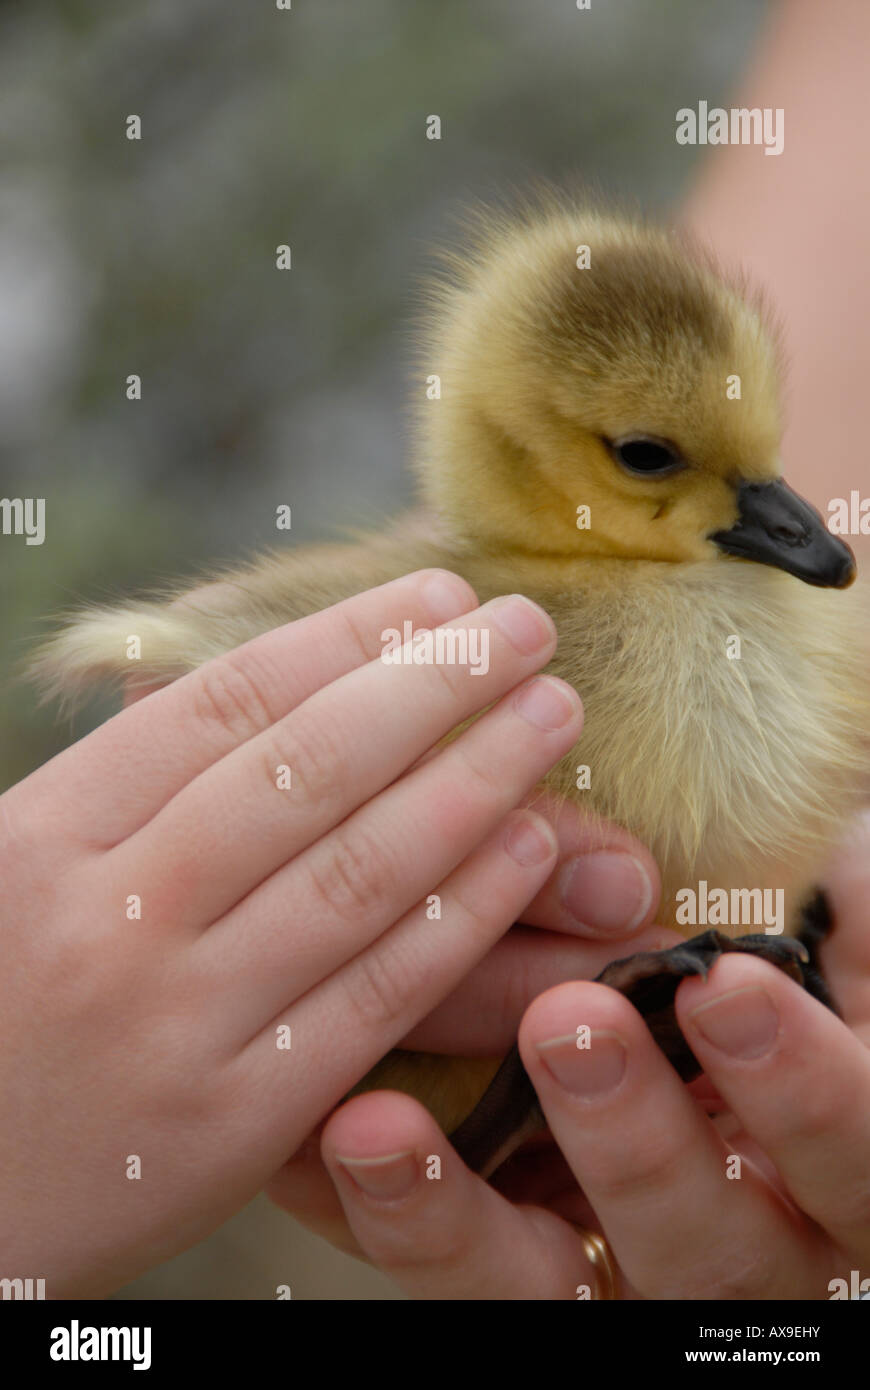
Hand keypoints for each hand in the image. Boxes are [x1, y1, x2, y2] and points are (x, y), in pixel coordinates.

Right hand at [1, 569, 589, 1295]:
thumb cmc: (2, 1001)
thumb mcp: (20, 871)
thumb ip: (130, 785)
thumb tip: (274, 676)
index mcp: (45, 836)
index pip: (224, 703)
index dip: (348, 637)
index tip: (440, 598)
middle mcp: (114, 918)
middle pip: (308, 770)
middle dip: (435, 684)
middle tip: (527, 629)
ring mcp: (177, 1023)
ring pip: (358, 873)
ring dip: (474, 780)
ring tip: (551, 714)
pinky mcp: (235, 1122)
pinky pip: (375, 997)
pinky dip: (464, 914)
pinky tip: (528, 846)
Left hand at [269, 816, 869, 1299]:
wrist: (670, 1096)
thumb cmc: (782, 1040)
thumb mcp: (829, 998)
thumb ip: (849, 945)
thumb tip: (855, 860)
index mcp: (832, 1172)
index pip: (849, 1153)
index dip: (798, 1085)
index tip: (726, 985)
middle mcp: (739, 1253)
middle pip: (705, 1246)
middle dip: (634, 1139)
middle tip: (565, 1021)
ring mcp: (618, 1284)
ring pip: (548, 1293)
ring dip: (461, 1212)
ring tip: (379, 1125)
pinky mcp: (513, 1282)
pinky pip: (455, 1281)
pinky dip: (391, 1217)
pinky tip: (329, 1140)